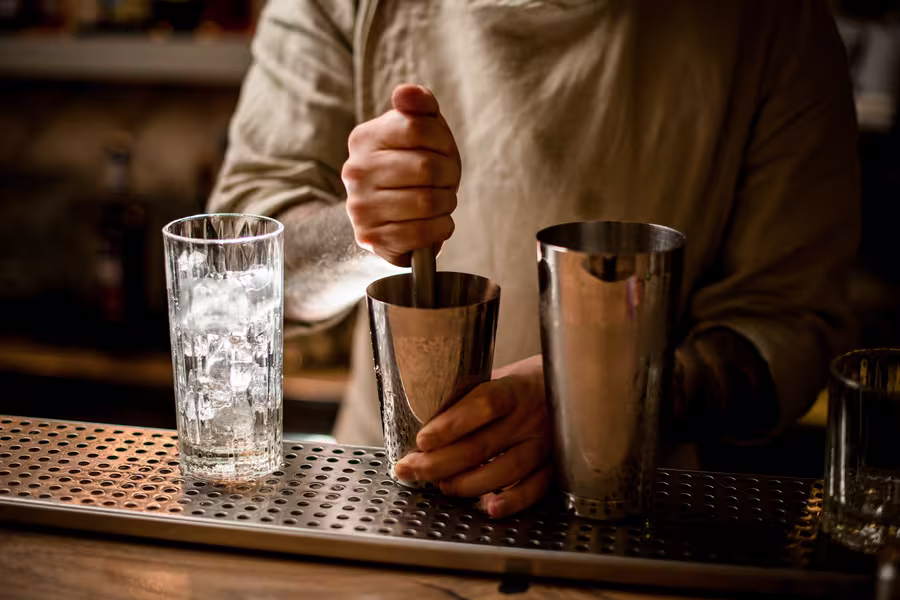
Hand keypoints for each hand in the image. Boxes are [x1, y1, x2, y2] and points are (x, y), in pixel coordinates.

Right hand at [342, 84, 461, 266]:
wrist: (392, 218)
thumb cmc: (414, 167)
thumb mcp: (421, 131)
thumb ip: (419, 105)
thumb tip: (404, 93)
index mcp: (364, 138)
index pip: (417, 128)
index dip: (443, 142)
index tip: (443, 151)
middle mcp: (355, 171)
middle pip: (426, 168)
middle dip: (449, 176)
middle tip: (446, 182)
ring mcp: (360, 207)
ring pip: (426, 202)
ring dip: (446, 204)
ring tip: (440, 202)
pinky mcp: (371, 238)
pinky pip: (422, 232)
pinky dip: (441, 228)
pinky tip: (436, 223)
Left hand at [394, 355, 553, 518]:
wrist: (569, 386)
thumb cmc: (522, 384)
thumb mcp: (496, 376)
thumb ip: (467, 396)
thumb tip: (421, 418)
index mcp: (515, 387)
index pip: (483, 404)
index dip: (451, 425)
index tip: (422, 440)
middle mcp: (532, 416)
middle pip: (484, 444)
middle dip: (440, 462)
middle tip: (412, 469)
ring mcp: (546, 443)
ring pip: (507, 469)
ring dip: (469, 483)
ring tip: (442, 486)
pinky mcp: (555, 465)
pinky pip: (536, 488)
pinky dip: (513, 501)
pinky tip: (489, 507)